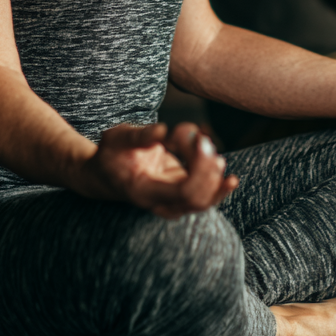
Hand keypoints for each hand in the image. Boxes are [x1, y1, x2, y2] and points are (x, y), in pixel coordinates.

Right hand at [76, 122, 238, 218]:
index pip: (185, 192)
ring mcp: (171, 204)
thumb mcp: (118, 138)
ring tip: (205, 144)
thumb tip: (165, 131)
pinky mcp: (179, 197)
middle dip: (208, 168)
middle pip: (199, 198)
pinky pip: (204, 199)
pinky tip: (231, 179)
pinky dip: (218, 188)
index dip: (200, 167)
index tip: (198, 140)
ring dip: (214, 174)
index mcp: (143, 191)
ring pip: (205, 201)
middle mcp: (159, 204)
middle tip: (202, 138)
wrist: (104, 175)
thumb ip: (141, 136)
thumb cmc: (111, 153)